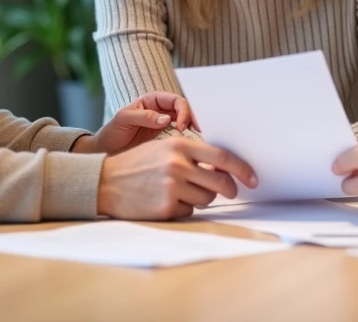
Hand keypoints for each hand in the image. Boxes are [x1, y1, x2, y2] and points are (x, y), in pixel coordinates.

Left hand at [74, 92, 195, 154]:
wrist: (105, 151)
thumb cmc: (111, 132)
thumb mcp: (124, 119)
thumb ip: (144, 116)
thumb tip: (166, 119)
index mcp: (152, 101)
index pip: (175, 100)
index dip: (183, 110)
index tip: (181, 126)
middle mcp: (161, 111)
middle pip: (184, 111)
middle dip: (193, 119)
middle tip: (198, 132)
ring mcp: (164, 126)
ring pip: (185, 124)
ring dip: (192, 130)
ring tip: (197, 140)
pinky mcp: (164, 140)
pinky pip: (179, 138)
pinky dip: (187, 141)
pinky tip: (189, 147)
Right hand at [97, 138, 257, 219]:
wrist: (104, 182)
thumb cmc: (137, 164)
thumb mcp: (163, 149)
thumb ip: (191, 155)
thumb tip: (224, 169)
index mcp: (179, 145)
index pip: (222, 158)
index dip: (242, 169)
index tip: (253, 178)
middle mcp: (177, 165)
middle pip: (220, 183)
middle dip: (229, 190)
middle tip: (231, 192)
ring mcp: (171, 187)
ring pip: (206, 200)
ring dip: (201, 198)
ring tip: (181, 191)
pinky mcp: (165, 208)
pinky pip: (189, 212)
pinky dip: (183, 209)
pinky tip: (166, 201)